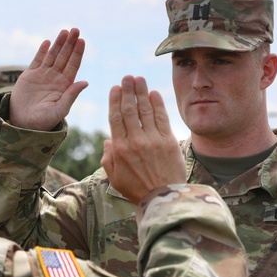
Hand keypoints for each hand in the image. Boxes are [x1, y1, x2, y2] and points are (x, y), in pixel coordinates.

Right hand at [9, 28, 87, 130]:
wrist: (22, 124)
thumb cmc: (43, 121)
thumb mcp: (60, 109)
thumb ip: (71, 95)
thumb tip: (85, 82)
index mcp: (65, 86)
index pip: (73, 65)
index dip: (78, 53)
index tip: (82, 41)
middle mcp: (55, 78)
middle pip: (65, 57)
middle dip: (70, 44)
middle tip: (76, 30)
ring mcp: (43, 75)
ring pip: (52, 55)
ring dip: (58, 43)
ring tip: (64, 31)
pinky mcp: (30, 75)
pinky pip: (37, 60)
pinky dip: (42, 51)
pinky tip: (47, 42)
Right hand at [101, 76, 185, 204]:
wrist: (163, 199)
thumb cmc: (137, 190)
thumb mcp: (115, 178)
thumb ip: (108, 159)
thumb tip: (107, 141)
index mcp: (120, 149)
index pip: (116, 118)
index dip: (115, 100)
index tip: (115, 88)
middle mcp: (135, 141)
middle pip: (130, 110)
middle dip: (128, 90)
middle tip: (127, 77)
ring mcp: (153, 140)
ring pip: (146, 110)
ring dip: (142, 92)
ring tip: (139, 79)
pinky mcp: (168, 141)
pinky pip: (162, 117)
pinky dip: (158, 104)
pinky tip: (154, 93)